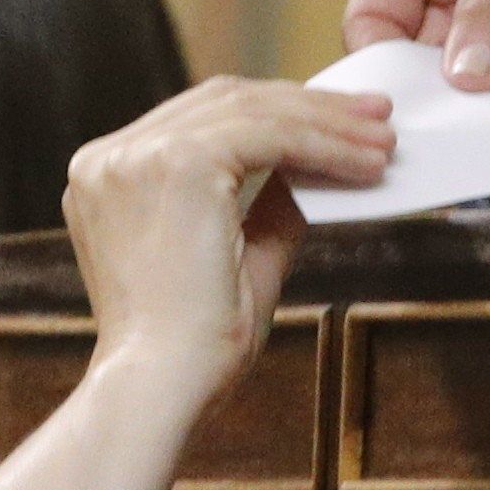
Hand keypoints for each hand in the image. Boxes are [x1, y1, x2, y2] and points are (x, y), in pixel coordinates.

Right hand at [63, 78, 392, 409]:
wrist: (163, 387)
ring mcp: (137, 155)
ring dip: (328, 124)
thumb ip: (263, 212)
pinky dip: (325, 144)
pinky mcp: (179, 162)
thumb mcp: (233, 262)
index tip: (332, 124)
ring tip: (383, 143)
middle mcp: (108, 158)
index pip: (198, 121)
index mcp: (106, 179)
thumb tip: (308, 176)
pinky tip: (365, 163)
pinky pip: (270, 134)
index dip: (270, 114)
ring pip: (252, 110)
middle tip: (374, 118)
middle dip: (308, 107)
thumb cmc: (192, 349)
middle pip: (224, 101)